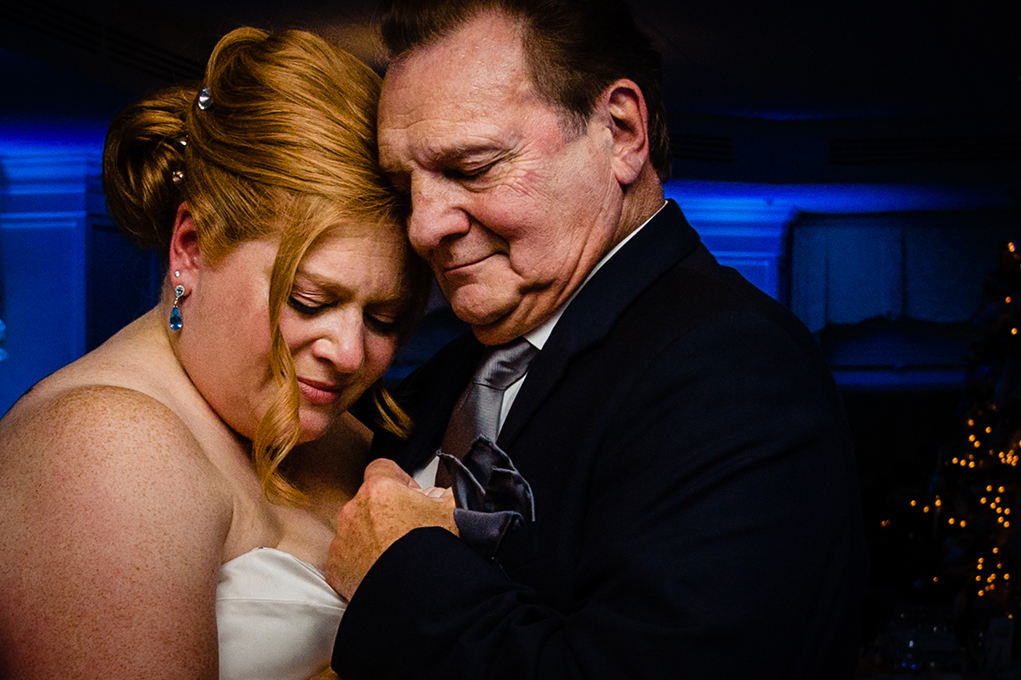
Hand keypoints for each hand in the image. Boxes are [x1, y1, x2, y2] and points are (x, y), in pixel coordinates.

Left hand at [326, 459, 456, 599]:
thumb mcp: (456, 511)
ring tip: (397, 555)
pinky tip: (384, 572)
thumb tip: (445, 493)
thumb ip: (449, 493)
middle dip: (387, 511)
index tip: (413, 496)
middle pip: (369, 501)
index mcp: (380, 490)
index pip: (383, 467)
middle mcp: (353, 511)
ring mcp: (342, 541)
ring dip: (373, 537)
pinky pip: (347, 559)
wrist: (418, 597)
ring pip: (356, 530)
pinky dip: (361, 563)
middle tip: (411, 529)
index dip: (400, 479)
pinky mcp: (336, 570)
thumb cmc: (434, 552)